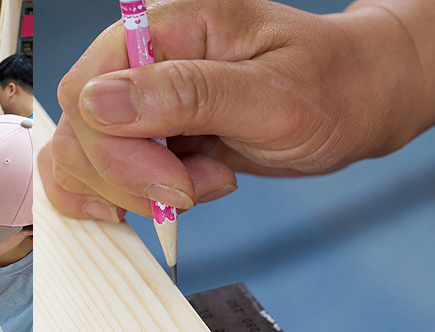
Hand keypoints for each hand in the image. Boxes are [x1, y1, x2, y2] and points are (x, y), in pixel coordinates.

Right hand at [43, 0, 419, 219]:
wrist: (355, 99)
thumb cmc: (332, 87)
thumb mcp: (272, 97)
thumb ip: (186, 95)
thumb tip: (101, 101)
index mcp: (167, 27)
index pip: (89, 93)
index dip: (120, 152)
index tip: (178, 185)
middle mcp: (141, 57)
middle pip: (79, 130)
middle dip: (132, 178)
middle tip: (199, 186)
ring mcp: (138, 96)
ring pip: (79, 156)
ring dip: (130, 191)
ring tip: (198, 183)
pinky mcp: (141, 130)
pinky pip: (91, 169)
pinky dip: (114, 197)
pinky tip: (156, 201)